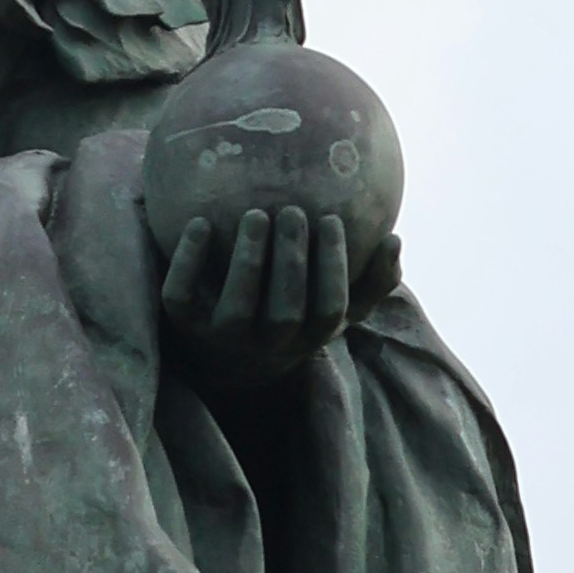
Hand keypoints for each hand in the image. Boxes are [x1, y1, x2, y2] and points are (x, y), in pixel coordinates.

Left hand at [158, 196, 363, 371]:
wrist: (225, 360)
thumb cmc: (293, 317)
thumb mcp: (335, 311)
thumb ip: (371, 282)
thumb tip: (394, 239)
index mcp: (307, 338)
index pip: (328, 310)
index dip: (332, 267)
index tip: (331, 218)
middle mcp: (267, 345)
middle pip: (284, 312)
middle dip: (291, 262)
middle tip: (293, 212)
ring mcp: (222, 339)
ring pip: (237, 309)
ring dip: (249, 261)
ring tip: (256, 214)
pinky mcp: (183, 325)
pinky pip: (179, 298)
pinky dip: (188, 262)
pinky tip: (199, 222)